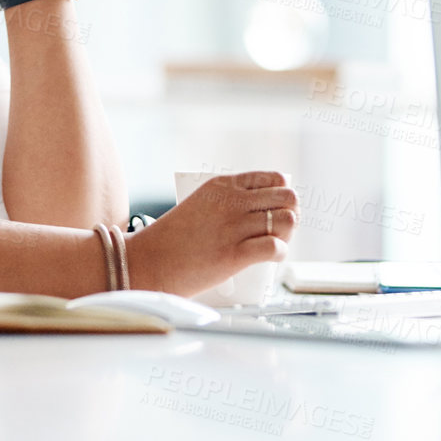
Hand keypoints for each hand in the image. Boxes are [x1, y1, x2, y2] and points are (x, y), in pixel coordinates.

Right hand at [124, 171, 297, 295]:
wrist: (150, 262)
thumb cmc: (174, 239)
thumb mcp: (201, 206)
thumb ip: (229, 203)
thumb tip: (266, 211)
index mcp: (223, 185)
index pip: (275, 178)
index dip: (283, 196)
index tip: (278, 210)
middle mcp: (232, 202)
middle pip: (288, 198)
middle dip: (290, 214)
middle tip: (278, 231)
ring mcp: (233, 227)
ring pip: (287, 221)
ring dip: (287, 234)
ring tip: (273, 244)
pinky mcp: (234, 254)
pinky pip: (275, 247)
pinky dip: (279, 253)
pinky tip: (270, 257)